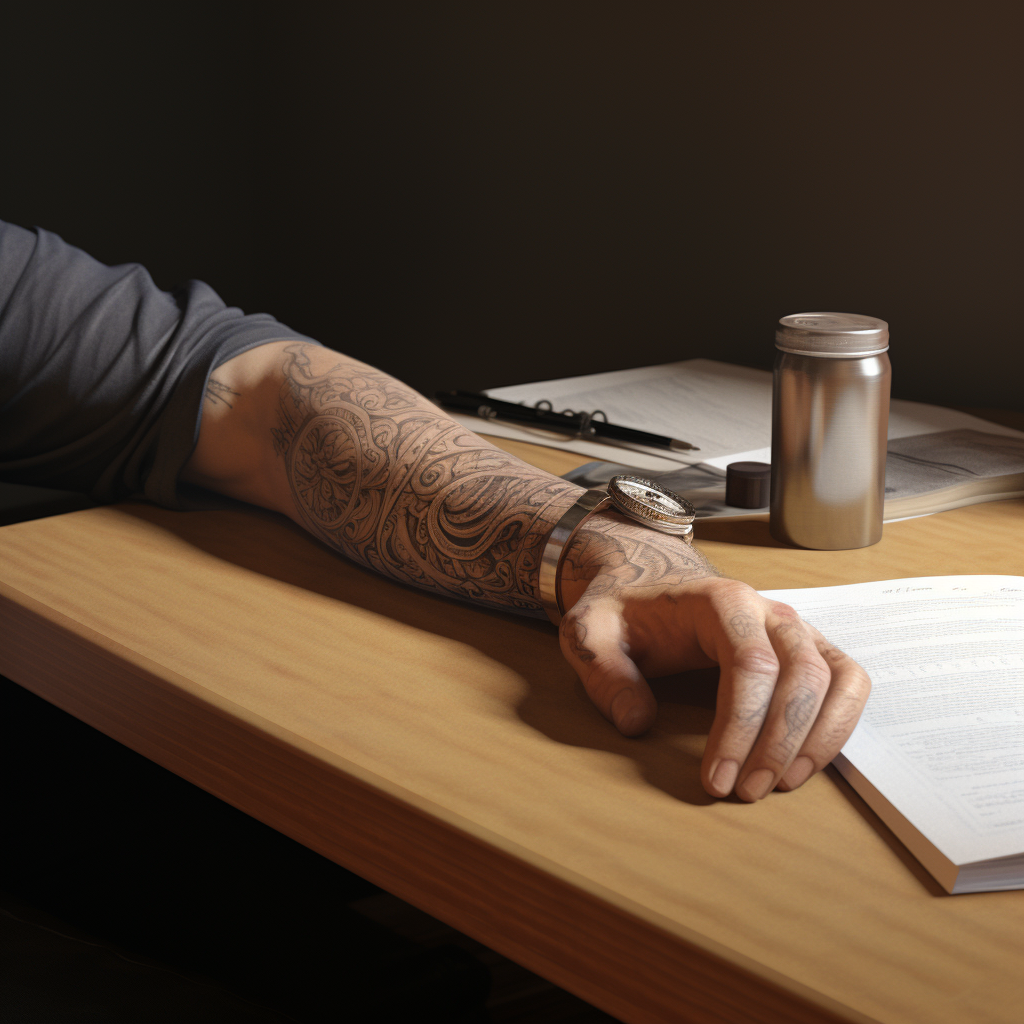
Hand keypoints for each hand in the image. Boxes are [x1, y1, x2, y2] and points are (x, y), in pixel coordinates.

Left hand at [557, 516, 870, 800]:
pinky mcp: (808, 648)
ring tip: (777, 785)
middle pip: (800, 674)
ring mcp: (794, 628)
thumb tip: (636, 723)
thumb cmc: (623, 612)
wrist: (650, 583)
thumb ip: (603, 673)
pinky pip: (846, 682)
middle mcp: (768, 610)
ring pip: (835, 678)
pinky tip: (803, 765)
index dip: (739, 727)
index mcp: (720, 600)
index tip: (716, 779)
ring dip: (816, 738)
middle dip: (777, 742)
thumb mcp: (589, 633)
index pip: (750, 664)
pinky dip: (837, 724)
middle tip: (744, 793)